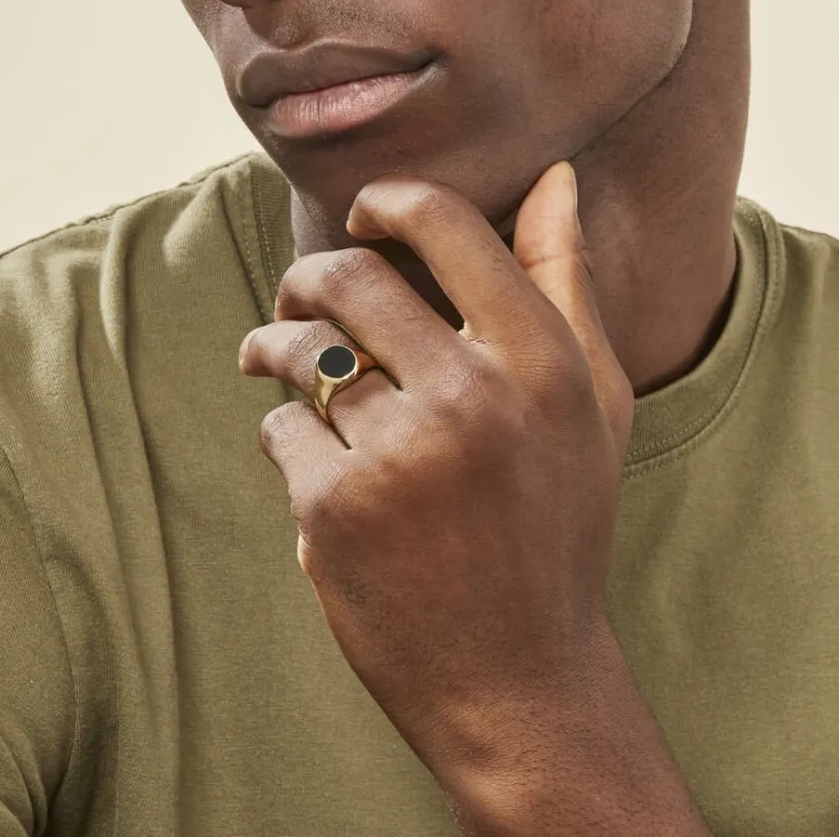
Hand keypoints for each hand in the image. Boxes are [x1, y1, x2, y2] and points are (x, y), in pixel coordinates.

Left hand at [239, 162, 634, 803]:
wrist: (517, 675)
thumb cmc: (555, 529)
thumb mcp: (590, 406)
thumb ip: (566, 284)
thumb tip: (555, 180)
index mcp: (541, 360)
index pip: (443, 223)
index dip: (389, 201)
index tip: (365, 214)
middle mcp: (471, 396)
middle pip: (347, 276)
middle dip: (306, 276)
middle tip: (296, 293)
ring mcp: (398, 454)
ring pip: (297, 351)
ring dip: (273, 347)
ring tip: (266, 356)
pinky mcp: (334, 509)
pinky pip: (280, 429)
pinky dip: (287, 437)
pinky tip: (312, 464)